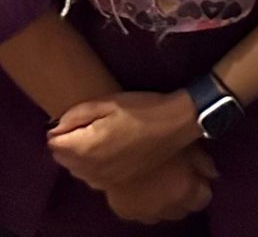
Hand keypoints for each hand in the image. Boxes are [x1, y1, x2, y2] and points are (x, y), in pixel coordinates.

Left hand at [48, 91, 200, 188]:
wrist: (176, 125)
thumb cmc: (143, 109)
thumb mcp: (109, 102)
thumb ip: (77, 114)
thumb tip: (56, 127)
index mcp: (84, 147)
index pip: (53, 143)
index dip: (62, 129)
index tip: (77, 120)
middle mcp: (88, 169)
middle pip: (61, 158)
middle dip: (68, 144)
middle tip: (88, 127)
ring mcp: (101, 179)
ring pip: (75, 169)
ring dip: (78, 156)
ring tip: (99, 138)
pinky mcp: (114, 183)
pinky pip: (90, 177)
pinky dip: (92, 166)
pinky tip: (108, 153)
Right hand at [100, 149, 216, 224]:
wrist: (113, 145)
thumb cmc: (155, 138)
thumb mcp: (187, 144)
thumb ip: (204, 162)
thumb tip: (213, 174)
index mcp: (184, 191)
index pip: (203, 200)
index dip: (202, 188)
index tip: (198, 178)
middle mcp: (165, 208)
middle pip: (182, 211)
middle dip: (183, 198)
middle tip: (179, 180)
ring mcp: (143, 213)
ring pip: (161, 215)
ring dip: (163, 204)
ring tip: (160, 185)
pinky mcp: (124, 211)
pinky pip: (140, 214)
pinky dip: (144, 205)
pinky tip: (142, 189)